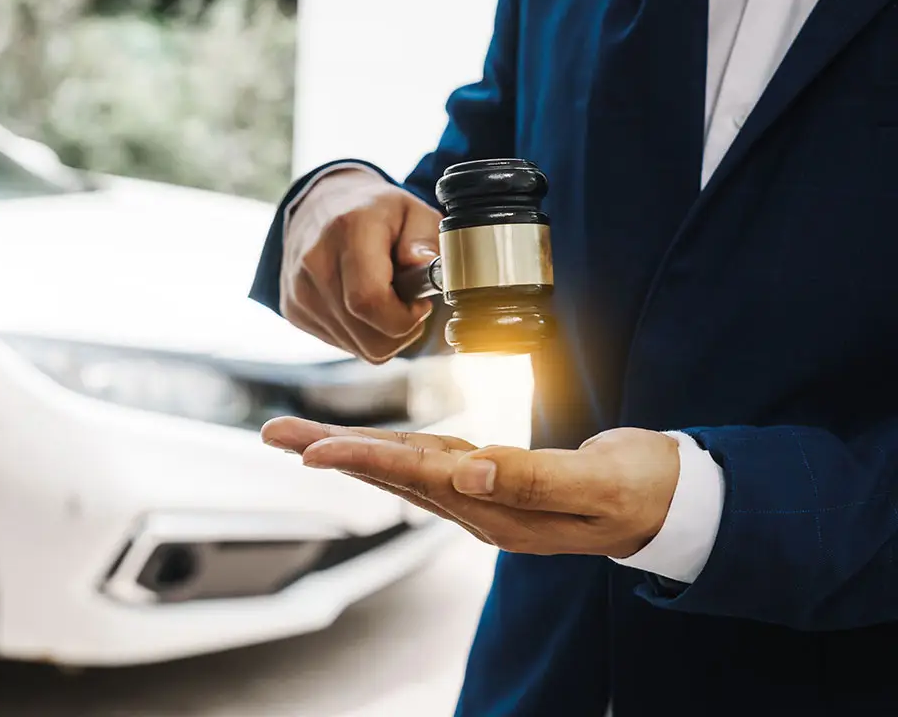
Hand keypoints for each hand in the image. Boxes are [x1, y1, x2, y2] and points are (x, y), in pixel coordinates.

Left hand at [262, 418, 680, 557]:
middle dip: (331, 453)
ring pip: (403, 469)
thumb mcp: (594, 484)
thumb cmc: (639, 489)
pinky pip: (428, 465)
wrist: (668, 503)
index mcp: (499, 509)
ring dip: (350, 452)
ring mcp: (483, 497)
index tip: (315, 449)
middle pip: (391, 475)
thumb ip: (533, 480)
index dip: (365, 459)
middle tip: (275, 434)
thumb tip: (467, 472)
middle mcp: (480, 507)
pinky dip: (390, 451)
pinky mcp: (493, 482)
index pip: (418, 478)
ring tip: (302, 438)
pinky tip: (369, 446)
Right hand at [281, 168, 441, 363]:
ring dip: (383, 333)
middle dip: (400, 329)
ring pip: (359, 348)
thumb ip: (425, 239)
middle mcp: (316, 262)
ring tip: (385, 299)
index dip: (404, 317)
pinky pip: (343, 345)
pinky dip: (363, 333)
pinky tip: (363, 304)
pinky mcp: (294, 310)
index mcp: (349, 230)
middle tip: (408, 303)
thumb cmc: (375, 213)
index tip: (420, 303)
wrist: (320, 207)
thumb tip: (424, 268)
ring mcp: (300, 290)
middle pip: (368, 336)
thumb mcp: (413, 211)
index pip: (370, 301)